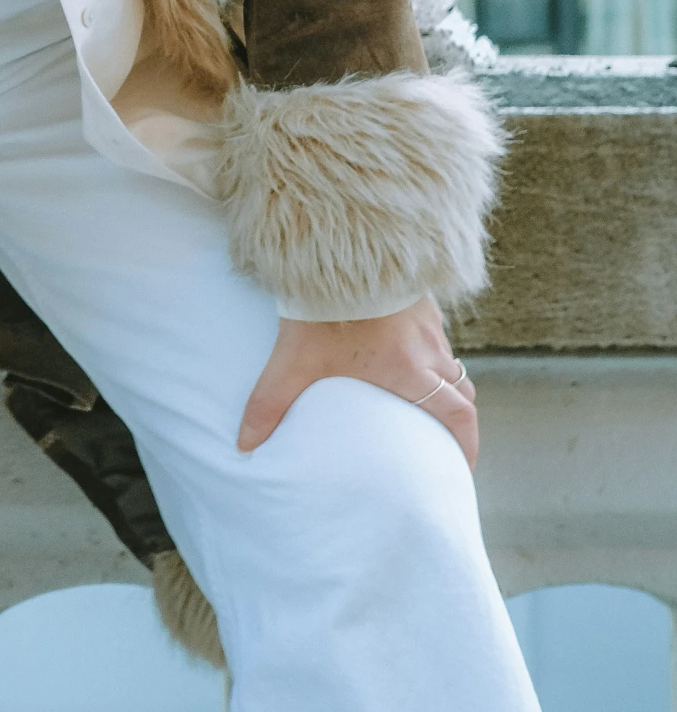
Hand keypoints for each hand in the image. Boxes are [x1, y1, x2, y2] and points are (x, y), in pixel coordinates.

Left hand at [237, 296, 478, 467]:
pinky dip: (433, 351)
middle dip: (461, 419)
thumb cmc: (322, 307)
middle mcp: (428, 347)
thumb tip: (245, 445)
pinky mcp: (418, 296)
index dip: (466, 443)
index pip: (458, 414)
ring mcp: (427, 320)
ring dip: (446, 382)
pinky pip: (436, 331)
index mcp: (409, 371)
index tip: (462, 465)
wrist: (337, 246)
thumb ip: (270, 403)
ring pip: (450, 359)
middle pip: (462, 390)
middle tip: (450, 439)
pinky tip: (410, 349)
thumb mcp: (294, 361)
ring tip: (429, 397)